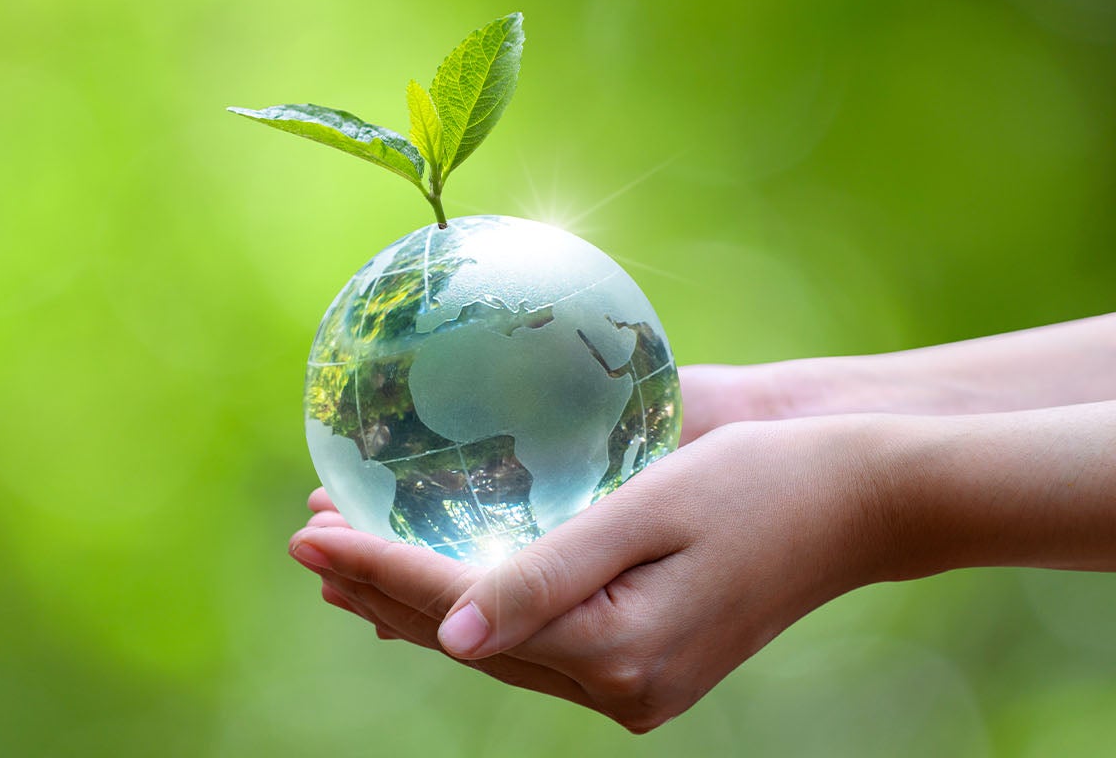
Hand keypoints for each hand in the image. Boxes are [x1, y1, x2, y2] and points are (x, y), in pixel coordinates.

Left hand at [291, 415, 894, 732]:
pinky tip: (433, 592)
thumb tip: (445, 634)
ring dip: (417, 601)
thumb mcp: (647, 513)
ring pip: (494, 645)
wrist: (861, 498)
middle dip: (381, 587)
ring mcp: (634, 682)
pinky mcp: (645, 661)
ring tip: (344, 563)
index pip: (460, 610)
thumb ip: (544, 577)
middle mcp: (619, 683)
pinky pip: (534, 642)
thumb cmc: (762, 481)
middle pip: (465, 636)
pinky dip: (474, 611)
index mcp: (616, 650)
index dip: (378, 568)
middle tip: (305, 542)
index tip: (310, 530)